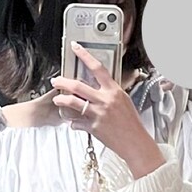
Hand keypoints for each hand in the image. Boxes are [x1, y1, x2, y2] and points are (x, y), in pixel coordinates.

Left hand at [51, 45, 163, 177]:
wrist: (135, 142)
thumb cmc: (132, 124)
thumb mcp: (124, 101)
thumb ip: (110, 93)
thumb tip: (99, 88)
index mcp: (114, 91)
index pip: (97, 68)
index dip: (84, 56)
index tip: (76, 48)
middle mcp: (104, 100)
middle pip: (77, 85)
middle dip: (62, 81)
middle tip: (56, 80)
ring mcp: (97, 114)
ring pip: (72, 102)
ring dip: (61, 99)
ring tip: (58, 99)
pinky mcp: (93, 127)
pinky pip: (77, 123)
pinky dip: (73, 122)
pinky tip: (72, 122)